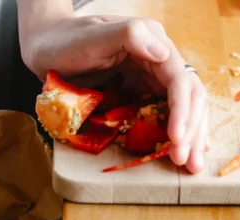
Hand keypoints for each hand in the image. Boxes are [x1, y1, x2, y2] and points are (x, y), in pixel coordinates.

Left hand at [22, 15, 209, 173]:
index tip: (176, 139)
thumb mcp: (93, 36)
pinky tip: (189, 147)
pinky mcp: (141, 92)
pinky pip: (166, 113)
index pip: (179, 79)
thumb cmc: (65, 41)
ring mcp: (151, 77)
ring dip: (191, 136)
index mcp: (153, 42)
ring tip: (193, 164)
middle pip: (189, 96)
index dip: (182, 111)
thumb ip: (129, 36)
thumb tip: (164, 53)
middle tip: (186, 161)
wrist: (46, 48)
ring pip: (184, 107)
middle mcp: (158, 59)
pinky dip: (179, 131)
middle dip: (191, 130)